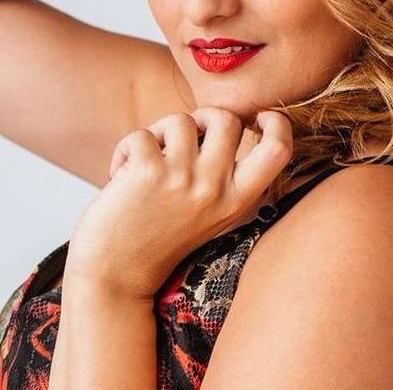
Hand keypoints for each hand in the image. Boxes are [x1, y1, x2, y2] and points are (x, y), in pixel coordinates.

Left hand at [64, 107, 293, 300]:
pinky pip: (141, 134)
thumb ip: (220, 175)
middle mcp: (215, 188)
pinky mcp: (148, 171)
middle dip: (202, 116)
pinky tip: (120, 176)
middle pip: (227, 119)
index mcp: (237, 200)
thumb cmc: (157, 239)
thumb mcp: (207, 213)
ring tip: (145, 162)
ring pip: (181, 120)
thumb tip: (217, 120)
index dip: (276, 123)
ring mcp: (183, 179)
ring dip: (158, 134)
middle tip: (184, 137)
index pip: (278, 150)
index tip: (259, 115)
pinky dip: (126, 149)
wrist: (114, 276)